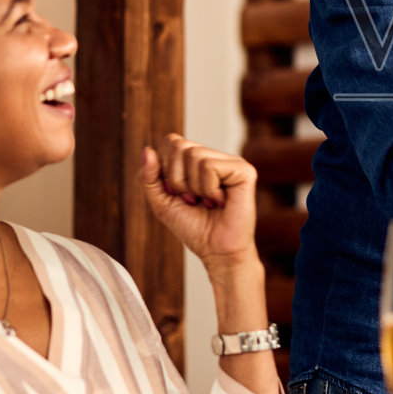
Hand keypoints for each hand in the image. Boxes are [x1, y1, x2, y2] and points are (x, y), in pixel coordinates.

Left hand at [141, 135, 259, 262]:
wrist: (217, 252)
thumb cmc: (194, 228)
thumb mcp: (162, 202)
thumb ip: (149, 177)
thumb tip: (147, 150)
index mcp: (200, 160)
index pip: (172, 142)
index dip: (167, 170)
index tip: (180, 194)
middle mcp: (217, 157)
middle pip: (180, 145)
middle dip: (178, 179)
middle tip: (194, 199)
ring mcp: (232, 162)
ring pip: (195, 155)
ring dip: (194, 187)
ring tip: (208, 202)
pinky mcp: (244, 170)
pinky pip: (210, 166)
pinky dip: (208, 189)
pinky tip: (220, 201)